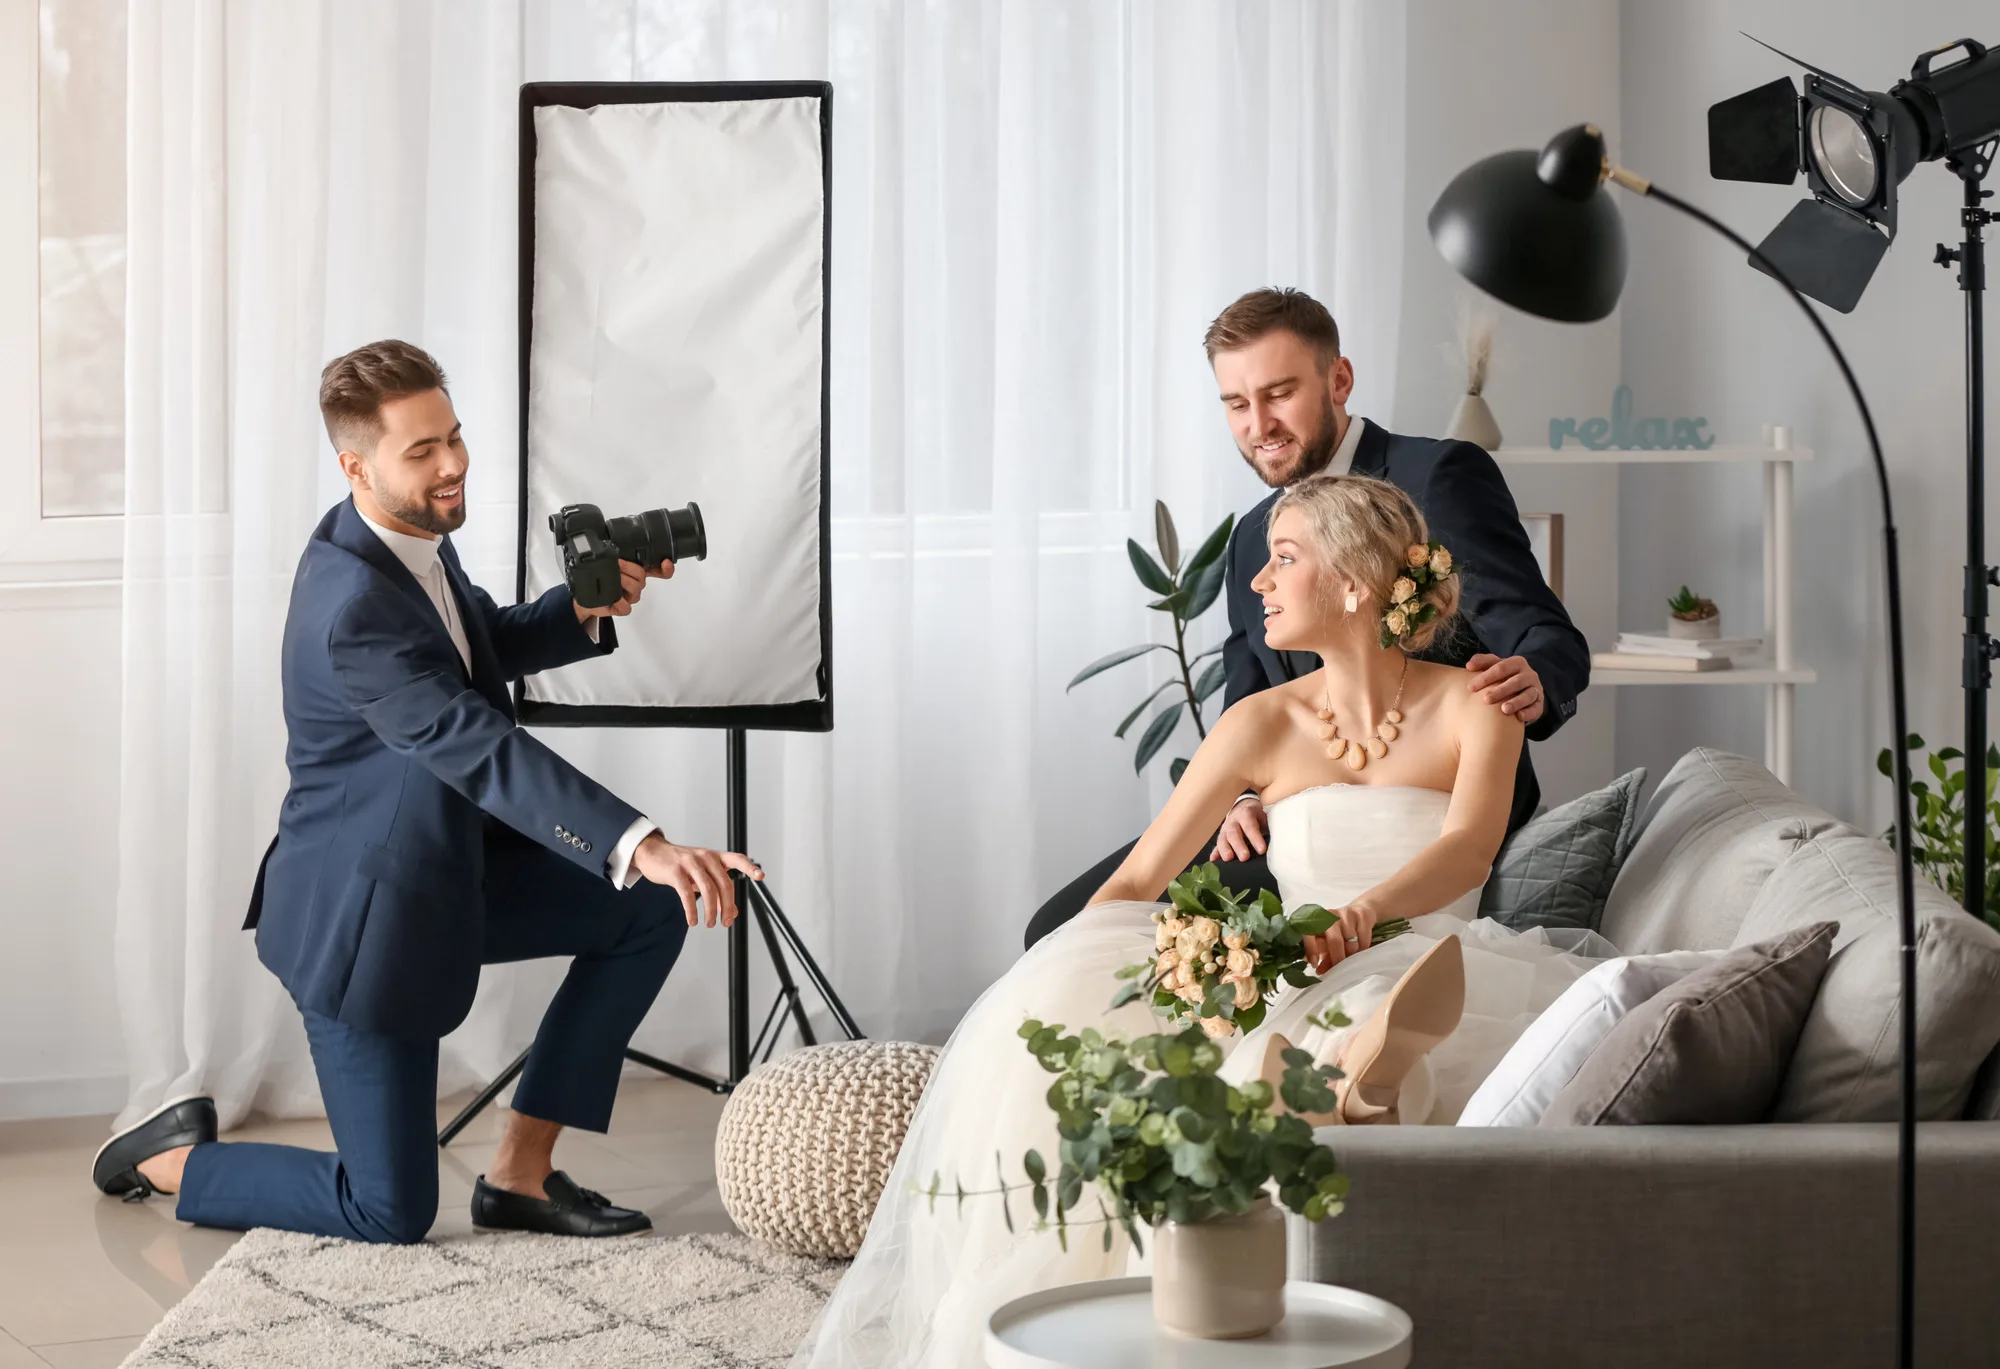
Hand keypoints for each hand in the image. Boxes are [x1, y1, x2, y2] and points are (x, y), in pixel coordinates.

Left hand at [573, 558, 675, 623]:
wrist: (584, 593)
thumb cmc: (597, 576)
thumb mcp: (607, 560)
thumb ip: (617, 553)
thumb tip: (618, 548)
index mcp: (635, 571)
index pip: (658, 570)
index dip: (665, 568)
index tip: (665, 562)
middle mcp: (635, 583)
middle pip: (642, 576)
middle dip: (627, 568)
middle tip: (616, 564)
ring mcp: (629, 597)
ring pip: (635, 589)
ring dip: (621, 582)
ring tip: (609, 579)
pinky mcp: (622, 608)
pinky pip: (626, 607)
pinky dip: (618, 602)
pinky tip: (612, 597)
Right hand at [631, 833, 761, 927]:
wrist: (653, 853)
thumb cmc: (681, 865)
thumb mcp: (701, 875)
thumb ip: (718, 892)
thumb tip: (733, 913)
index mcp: (715, 857)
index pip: (737, 859)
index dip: (749, 867)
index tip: (760, 876)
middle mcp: (705, 857)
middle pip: (724, 883)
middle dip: (727, 906)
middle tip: (725, 922)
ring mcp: (690, 863)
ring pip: (708, 890)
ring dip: (711, 911)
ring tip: (710, 923)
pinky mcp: (675, 871)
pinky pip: (687, 894)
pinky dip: (692, 910)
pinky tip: (692, 920)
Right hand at [1211, 797, 1267, 861]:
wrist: (1245, 806)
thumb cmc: (1258, 815)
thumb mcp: (1264, 816)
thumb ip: (1269, 827)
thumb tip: (1280, 842)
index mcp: (1246, 814)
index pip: (1250, 826)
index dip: (1255, 838)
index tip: (1262, 850)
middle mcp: (1233, 821)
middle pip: (1234, 833)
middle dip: (1238, 845)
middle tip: (1244, 857)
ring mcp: (1225, 829)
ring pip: (1223, 839)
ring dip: (1224, 849)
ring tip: (1228, 859)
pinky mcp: (1222, 837)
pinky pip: (1216, 845)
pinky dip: (1215, 853)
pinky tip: (1213, 861)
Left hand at [1302, 904, 1382, 973]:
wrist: (1362, 910)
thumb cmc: (1340, 929)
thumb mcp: (1329, 941)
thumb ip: (1324, 956)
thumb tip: (1320, 971)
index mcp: (1318, 921)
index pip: (1309, 932)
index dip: (1311, 948)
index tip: (1314, 964)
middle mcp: (1331, 916)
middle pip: (1334, 940)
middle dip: (1337, 958)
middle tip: (1338, 968)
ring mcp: (1347, 914)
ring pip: (1351, 943)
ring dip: (1352, 955)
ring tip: (1351, 956)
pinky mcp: (1362, 916)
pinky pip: (1364, 940)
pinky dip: (1362, 949)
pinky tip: (1360, 948)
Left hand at [1465, 653, 1544, 723]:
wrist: (1525, 688)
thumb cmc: (1505, 677)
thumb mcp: (1495, 666)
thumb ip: (1483, 662)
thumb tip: (1469, 665)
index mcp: (1517, 663)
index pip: (1501, 667)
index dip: (1486, 677)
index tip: (1471, 687)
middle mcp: (1529, 675)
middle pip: (1516, 681)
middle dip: (1501, 690)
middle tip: (1486, 699)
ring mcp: (1536, 689)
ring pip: (1528, 695)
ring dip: (1516, 702)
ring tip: (1504, 709)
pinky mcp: (1540, 704)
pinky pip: (1536, 708)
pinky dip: (1528, 713)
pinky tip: (1519, 717)